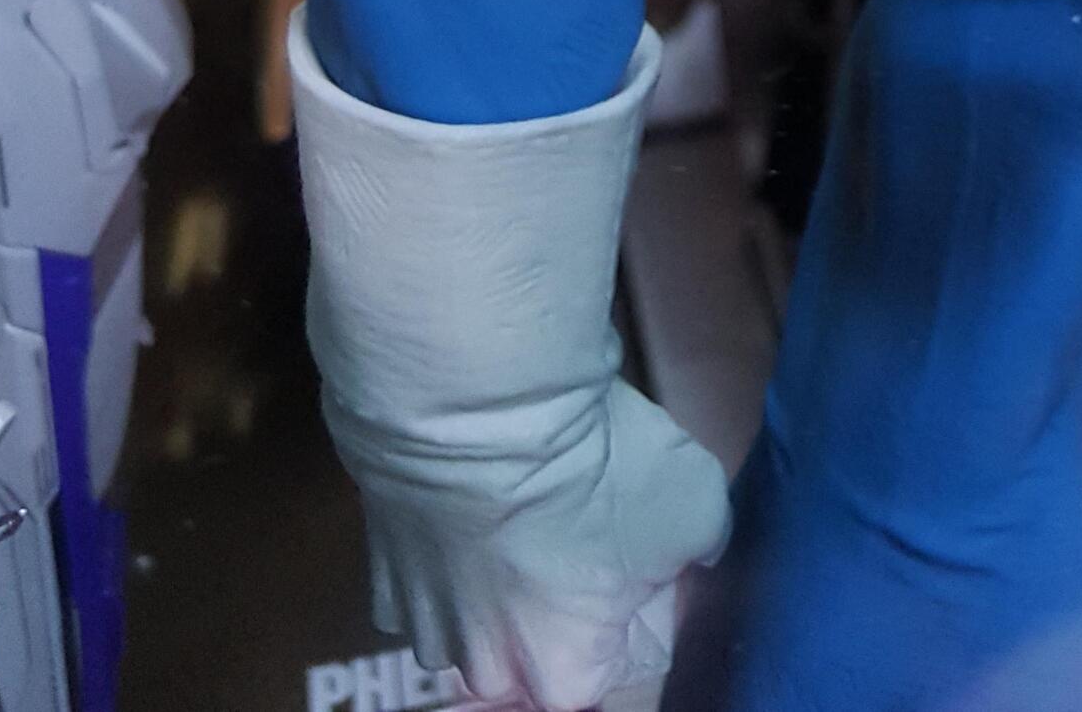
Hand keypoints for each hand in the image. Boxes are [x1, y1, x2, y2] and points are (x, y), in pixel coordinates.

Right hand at [343, 374, 727, 711]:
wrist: (479, 405)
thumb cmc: (593, 468)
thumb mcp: (697, 504)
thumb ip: (700, 546)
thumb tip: (696, 549)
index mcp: (566, 676)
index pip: (606, 668)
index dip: (625, 612)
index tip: (632, 561)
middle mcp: (487, 668)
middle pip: (532, 649)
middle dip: (552, 602)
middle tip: (574, 527)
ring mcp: (426, 625)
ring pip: (473, 614)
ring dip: (492, 575)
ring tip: (517, 500)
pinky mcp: (380, 574)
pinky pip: (426, 572)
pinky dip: (445, 540)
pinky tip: (468, 491)